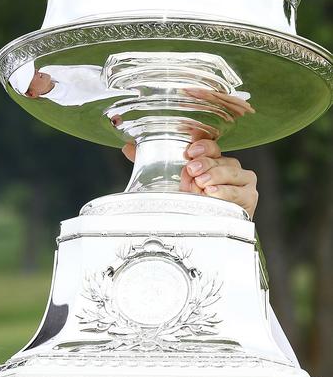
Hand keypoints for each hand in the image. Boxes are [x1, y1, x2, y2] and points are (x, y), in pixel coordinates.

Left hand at [121, 138, 257, 217]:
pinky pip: (239, 194)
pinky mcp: (248, 200)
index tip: (189, 151)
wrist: (210, 230)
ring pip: (232, 173)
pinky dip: (225, 193)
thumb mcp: (171, 183)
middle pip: (221, 160)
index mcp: (214, 160)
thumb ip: (152, 164)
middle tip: (191, 170)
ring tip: (201, 184)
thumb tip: (128, 148)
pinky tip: (213, 194)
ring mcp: (242, 183)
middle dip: (206, 164)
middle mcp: (231, 168)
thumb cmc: (193, 203)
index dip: (202, 146)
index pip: (212, 146)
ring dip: (215, 177)